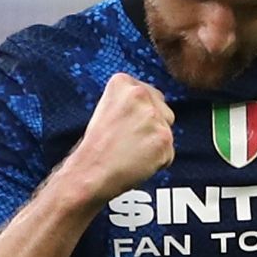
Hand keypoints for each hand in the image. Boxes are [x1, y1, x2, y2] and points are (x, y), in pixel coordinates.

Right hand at [67, 73, 174, 204]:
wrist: (88, 173)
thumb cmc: (92, 148)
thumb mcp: (105, 110)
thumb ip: (130, 104)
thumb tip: (154, 107)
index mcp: (122, 83)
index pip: (149, 94)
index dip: (142, 114)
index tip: (129, 126)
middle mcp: (140, 94)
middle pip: (163, 111)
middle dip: (153, 126)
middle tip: (129, 141)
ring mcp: (154, 117)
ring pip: (166, 132)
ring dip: (154, 144)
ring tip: (130, 153)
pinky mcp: (164, 139)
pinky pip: (169, 152)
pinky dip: (157, 162)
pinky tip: (137, 163)